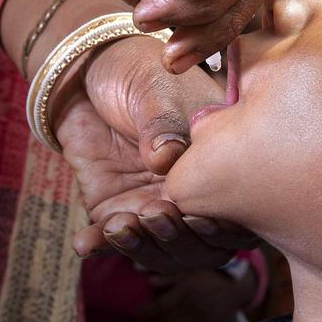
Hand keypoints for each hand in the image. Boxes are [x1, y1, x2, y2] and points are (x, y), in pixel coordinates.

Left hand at [53, 35, 257, 270]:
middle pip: (201, 245)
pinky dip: (100, 245)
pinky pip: (110, 239)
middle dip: (179, 239)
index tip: (201, 214)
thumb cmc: (137, 70)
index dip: (223, 223)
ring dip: (143, 247)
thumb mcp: (156, 87)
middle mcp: (192, 195)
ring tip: (121, 225)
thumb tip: (166, 158)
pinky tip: (86, 242)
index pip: (235, 212)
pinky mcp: (114, 209)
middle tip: (156, 213)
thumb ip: (164, 124)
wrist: (90, 69)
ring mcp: (154, 206)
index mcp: (220, 166)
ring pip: (160, 251)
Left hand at [147, 268, 256, 321]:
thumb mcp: (190, 270)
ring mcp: (200, 318)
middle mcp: (191, 306)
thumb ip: (169, 277)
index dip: (145, 312)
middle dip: (153, 321)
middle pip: (165, 320)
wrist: (235, 288)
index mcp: (185, 290)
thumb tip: (149, 282)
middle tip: (146, 320)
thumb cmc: (209, 275)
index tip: (136, 313)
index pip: (159, 306)